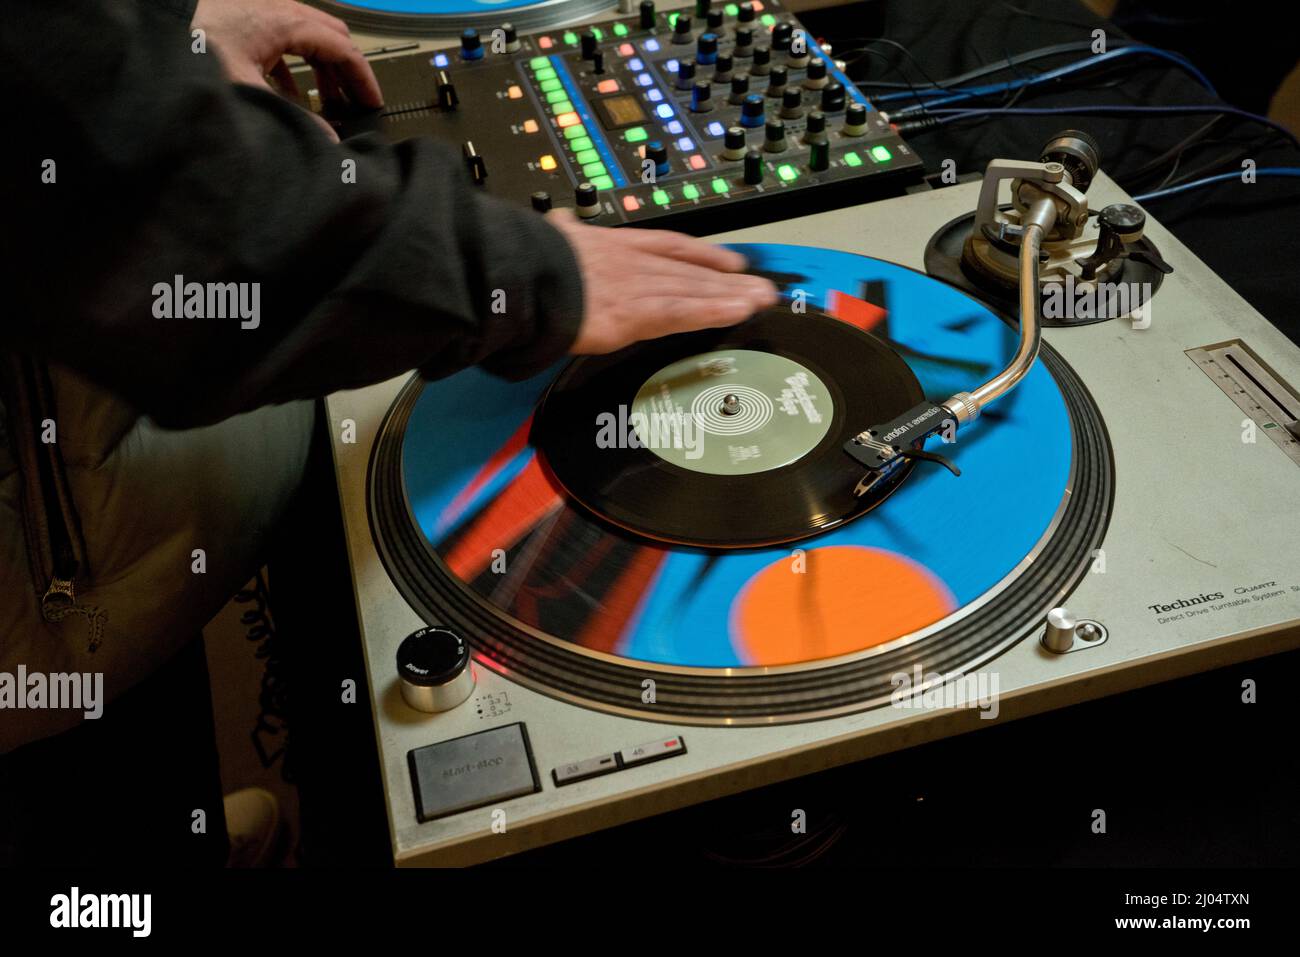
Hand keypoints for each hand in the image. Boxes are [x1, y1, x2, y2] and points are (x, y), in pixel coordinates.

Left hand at [192, 0, 382, 139]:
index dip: (363, 78)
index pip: (343, 48)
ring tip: (327, 104)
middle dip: (347, 71)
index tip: (373, 102)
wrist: (158, 27)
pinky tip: (291, 95)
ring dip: (323, 70)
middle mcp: (279, 11)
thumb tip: (326, 141)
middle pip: (332, 37)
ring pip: (310, 38)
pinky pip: (286, 42)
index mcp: (286, 22)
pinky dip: (298, 67)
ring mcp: (263, 13)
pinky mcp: (247, 22)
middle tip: (354, 103)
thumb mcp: (247, 88)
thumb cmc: (193, 48)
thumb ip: (290, 115)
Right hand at [546, 211, 778, 353]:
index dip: (702, 253)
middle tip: (760, 287)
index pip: (668, 246)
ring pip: (693, 290)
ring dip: (730, 296)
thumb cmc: (527, 260)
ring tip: (761, 299)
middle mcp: (631, 263)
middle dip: (728, 280)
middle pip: (690, 270)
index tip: (729, 260)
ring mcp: (636, 287)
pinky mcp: (635, 314)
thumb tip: (558, 220)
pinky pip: (682, 313)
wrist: (518, 275)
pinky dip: (711, 312)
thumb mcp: (547, 236)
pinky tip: (737, 311)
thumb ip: (560, 233)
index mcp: (610, 244)